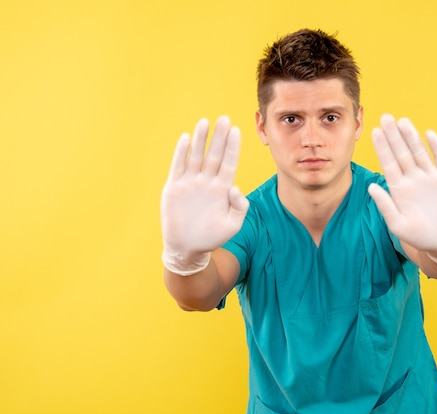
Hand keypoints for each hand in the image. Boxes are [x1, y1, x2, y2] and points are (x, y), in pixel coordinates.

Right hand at [160, 116, 248, 273]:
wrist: (188, 248)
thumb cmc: (212, 237)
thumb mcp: (232, 225)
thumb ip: (239, 207)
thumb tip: (236, 188)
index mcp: (223, 189)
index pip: (229, 163)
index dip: (232, 147)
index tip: (236, 130)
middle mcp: (207, 182)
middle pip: (214, 155)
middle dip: (219, 137)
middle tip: (224, 118)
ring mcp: (191, 183)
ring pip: (197, 156)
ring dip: (201, 139)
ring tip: (205, 122)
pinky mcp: (174, 187)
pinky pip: (178, 166)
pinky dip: (182, 152)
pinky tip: (186, 139)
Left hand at [368, 114, 436, 257]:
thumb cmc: (419, 236)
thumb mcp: (398, 225)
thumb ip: (385, 206)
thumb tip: (370, 187)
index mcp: (399, 188)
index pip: (388, 163)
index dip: (382, 148)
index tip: (375, 132)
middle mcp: (414, 179)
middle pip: (402, 153)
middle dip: (394, 136)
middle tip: (385, 117)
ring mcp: (431, 177)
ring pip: (419, 153)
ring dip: (411, 137)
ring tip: (403, 121)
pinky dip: (436, 147)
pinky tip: (428, 134)